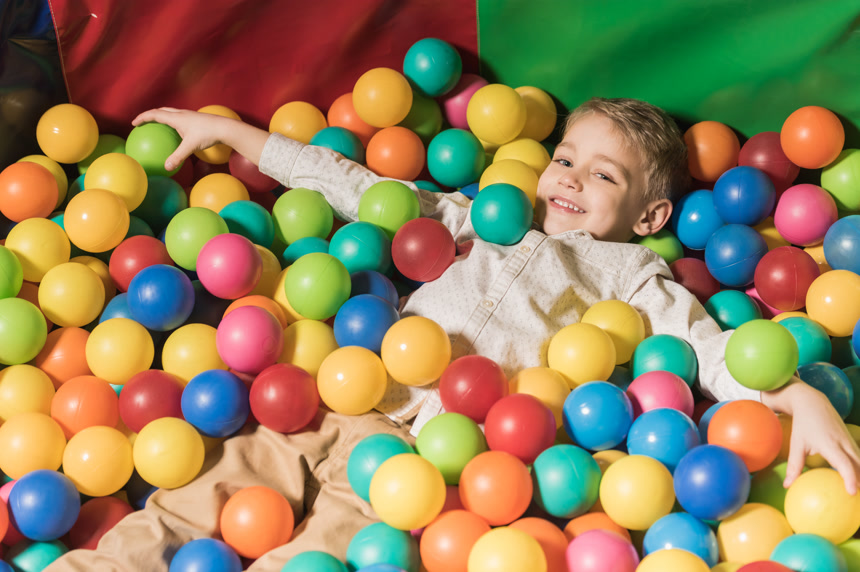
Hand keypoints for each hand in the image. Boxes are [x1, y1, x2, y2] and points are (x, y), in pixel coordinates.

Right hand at [131, 107, 232, 170]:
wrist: (225, 128)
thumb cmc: (207, 135)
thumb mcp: (190, 147)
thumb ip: (178, 157)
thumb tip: (166, 168)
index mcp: (176, 117)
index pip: (155, 114)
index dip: (143, 118)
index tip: (134, 123)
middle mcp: (181, 114)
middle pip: (161, 111)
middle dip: (150, 116)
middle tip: (142, 123)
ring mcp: (189, 115)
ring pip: (171, 113)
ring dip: (161, 117)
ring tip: (156, 126)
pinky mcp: (195, 119)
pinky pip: (179, 118)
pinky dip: (172, 123)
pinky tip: (175, 134)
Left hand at [763, 377, 859, 493]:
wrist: (812, 402)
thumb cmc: (803, 424)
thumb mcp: (796, 444)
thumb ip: (794, 466)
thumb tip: (787, 486)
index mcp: (831, 444)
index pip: (846, 464)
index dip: (851, 479)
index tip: (852, 492)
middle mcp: (845, 444)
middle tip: (857, 498)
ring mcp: (850, 441)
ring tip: (858, 492)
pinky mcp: (852, 441)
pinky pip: (859, 458)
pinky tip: (857, 481)